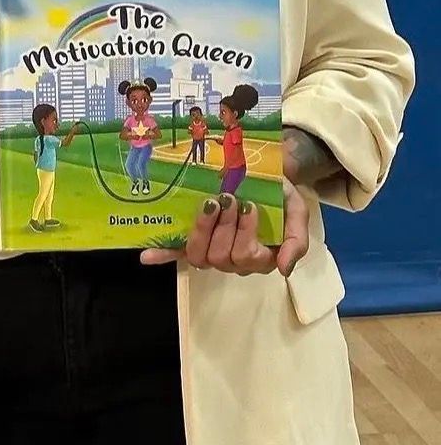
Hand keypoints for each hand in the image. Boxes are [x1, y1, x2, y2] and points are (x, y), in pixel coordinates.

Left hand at [139, 181, 308, 276]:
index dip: (246, 233)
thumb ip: (296, 239)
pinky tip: (147, 256)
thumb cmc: (280, 195)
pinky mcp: (192, 240)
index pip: (247, 257)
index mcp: (260, 255)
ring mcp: (210, 249)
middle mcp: (233, 258)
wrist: (263, 174)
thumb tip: (284, 269)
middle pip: (220, 257)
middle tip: (228, 198)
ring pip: (199, 256)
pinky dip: (162, 255)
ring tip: (210, 203)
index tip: (249, 205)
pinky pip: (176, 253)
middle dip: (223, 227)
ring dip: (202, 229)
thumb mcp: (296, 211)